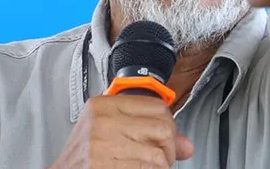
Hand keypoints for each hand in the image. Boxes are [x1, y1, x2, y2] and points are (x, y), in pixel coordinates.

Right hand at [49, 95, 193, 168]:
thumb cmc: (83, 157)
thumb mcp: (110, 133)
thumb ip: (147, 132)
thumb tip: (186, 145)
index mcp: (104, 106)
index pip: (157, 107)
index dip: (168, 125)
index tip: (164, 138)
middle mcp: (103, 121)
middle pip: (163, 129)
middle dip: (168, 149)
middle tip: (160, 158)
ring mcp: (103, 144)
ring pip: (159, 156)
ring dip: (159, 167)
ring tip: (145, 167)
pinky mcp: (103, 165)